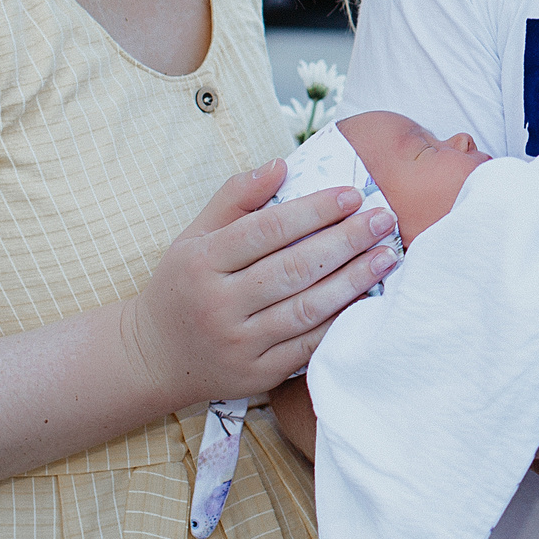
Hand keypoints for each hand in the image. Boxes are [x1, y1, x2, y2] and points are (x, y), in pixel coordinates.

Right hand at [123, 160, 397, 411]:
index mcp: (201, 262)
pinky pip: (307, 346)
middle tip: (382, 219)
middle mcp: (219, 304)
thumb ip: (235, 198)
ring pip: (306, 308)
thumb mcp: (193, 236)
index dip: (313, 211)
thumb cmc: (182, 286)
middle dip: (344, 241)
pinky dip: (340, 322)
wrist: (153, 357)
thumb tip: (280, 164)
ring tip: (385, 256)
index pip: (267, 231)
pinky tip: (367, 300)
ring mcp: (239, 343)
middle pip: (293, 268)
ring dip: (353, 281)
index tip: (351, 195)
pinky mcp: (257, 374)